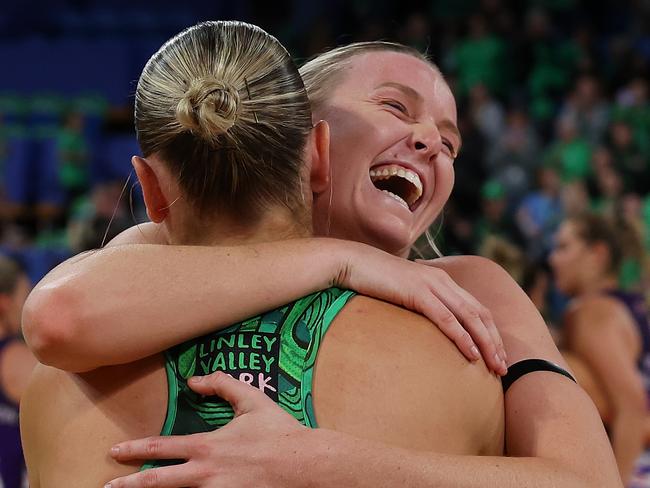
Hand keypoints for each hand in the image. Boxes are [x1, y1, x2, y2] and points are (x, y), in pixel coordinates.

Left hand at [105, 372, 308, 487]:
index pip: (161, 448)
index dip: (135, 450)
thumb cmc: (278, 432)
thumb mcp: (251, 400)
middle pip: (157, 482)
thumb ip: (221, 385)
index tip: (115, 452)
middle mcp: (206, 473)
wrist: (305, 464)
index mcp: (207, 446)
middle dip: (129, 486)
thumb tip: (194, 380)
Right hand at [340, 247, 506, 374]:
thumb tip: (424, 325)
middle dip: (495, 341)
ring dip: (486, 343)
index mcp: (442, 280)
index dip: (491, 332)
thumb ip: (418, 302)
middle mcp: (442, 280)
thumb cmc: (374, 279)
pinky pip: (446, 318)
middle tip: (503, 367)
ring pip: (469, 317)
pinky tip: (471, 353)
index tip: (497, 354)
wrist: (353, 262)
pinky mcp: (417, 293)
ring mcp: (431, 285)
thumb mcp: (403, 291)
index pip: (476, 307)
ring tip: (495, 366)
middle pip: (480, 313)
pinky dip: (462, 336)